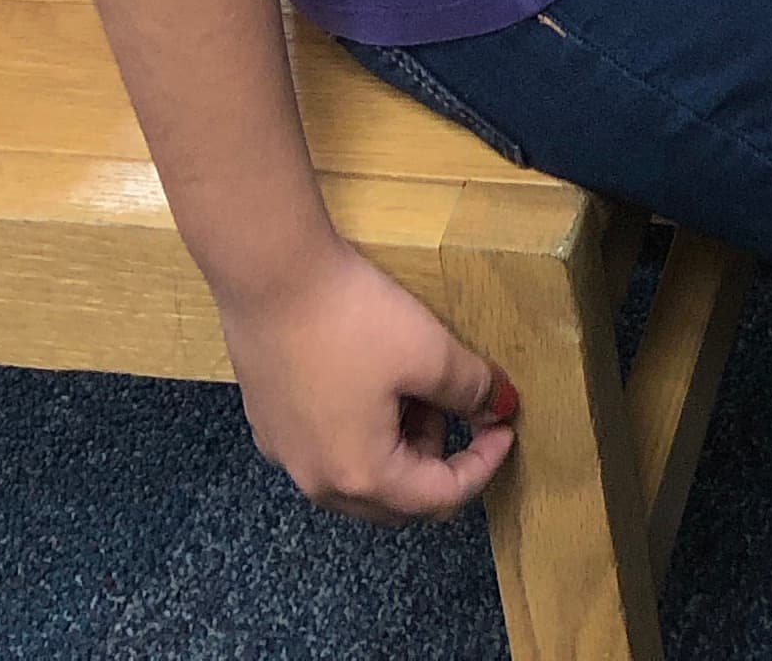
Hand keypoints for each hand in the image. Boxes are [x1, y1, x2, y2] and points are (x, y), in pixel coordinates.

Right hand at [219, 234, 518, 520]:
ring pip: (359, 472)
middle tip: (452, 401)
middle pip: (396, 497)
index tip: (504, 427)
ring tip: (408, 381)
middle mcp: (318, 482)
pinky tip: (365, 376)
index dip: (483, 464)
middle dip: (436, 455)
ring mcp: (285, 455)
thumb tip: (501, 406)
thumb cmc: (350, 318)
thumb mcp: (429, 350)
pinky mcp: (267, 423)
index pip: (441, 496)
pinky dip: (358, 429)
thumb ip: (472, 388)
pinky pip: (325, 446)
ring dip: (397, 442)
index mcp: (363, 477)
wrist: (268, 274)